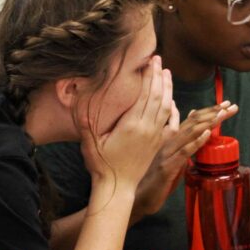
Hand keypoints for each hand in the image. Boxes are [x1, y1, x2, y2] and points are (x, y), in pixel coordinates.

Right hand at [81, 56, 173, 192]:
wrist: (118, 188)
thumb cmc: (101, 165)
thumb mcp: (90, 142)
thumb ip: (85, 122)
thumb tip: (77, 102)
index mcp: (132, 125)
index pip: (145, 94)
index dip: (149, 77)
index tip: (150, 62)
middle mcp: (147, 128)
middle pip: (158, 96)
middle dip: (159, 77)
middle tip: (158, 61)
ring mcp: (155, 136)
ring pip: (166, 107)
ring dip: (168, 89)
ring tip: (166, 73)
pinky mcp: (158, 143)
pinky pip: (170, 121)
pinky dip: (172, 108)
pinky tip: (172, 101)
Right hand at [133, 101, 238, 217]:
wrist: (138, 198)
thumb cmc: (156, 180)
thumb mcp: (173, 159)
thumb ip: (184, 145)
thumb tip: (198, 133)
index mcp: (170, 138)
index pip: (192, 119)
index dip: (209, 110)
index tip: (226, 103)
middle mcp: (167, 141)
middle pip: (193, 122)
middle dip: (213, 112)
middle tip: (231, 105)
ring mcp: (166, 153)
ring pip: (189, 133)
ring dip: (209, 122)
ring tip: (223, 114)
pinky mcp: (166, 167)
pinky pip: (183, 152)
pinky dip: (196, 142)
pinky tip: (207, 134)